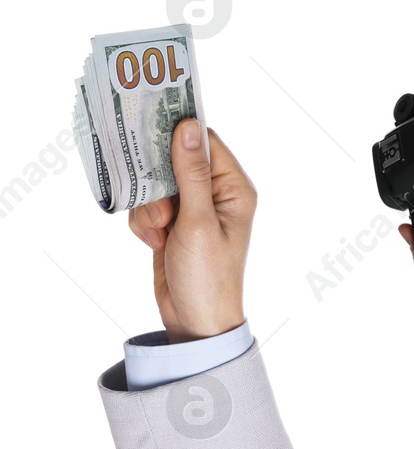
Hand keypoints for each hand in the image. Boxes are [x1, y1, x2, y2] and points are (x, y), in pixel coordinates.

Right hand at [126, 119, 253, 342]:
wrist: (195, 320)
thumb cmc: (208, 274)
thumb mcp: (198, 221)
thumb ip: (191, 174)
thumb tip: (188, 128)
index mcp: (234, 188)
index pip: (205, 142)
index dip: (177, 136)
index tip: (148, 133)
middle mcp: (216, 194)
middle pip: (174, 161)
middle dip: (157, 184)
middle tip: (161, 211)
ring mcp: (193, 209)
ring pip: (155, 185)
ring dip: (149, 209)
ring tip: (160, 234)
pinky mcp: (173, 224)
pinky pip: (147, 207)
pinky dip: (144, 224)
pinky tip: (154, 244)